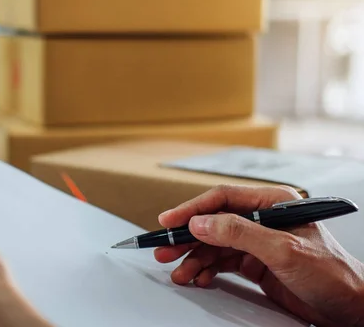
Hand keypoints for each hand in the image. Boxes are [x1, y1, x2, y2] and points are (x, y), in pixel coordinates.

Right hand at [155, 185, 363, 326]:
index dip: (192, 209)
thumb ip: (239, 233)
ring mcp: (259, 242)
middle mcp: (263, 220)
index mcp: (273, 203)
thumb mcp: (282, 250)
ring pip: (215, 245)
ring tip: (178, 272)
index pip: (222, 199)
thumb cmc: (333, 274)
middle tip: (164, 249)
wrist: (351, 309)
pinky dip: (207, 270)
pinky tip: (199, 278)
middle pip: (214, 223)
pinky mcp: (257, 264)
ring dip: (194, 258)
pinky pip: (223, 262)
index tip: (170, 221)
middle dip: (187, 238)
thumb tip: (201, 223)